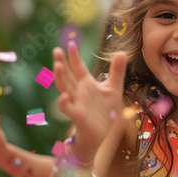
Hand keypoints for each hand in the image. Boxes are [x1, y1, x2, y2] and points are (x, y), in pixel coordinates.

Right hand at [53, 41, 126, 159]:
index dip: (74, 56)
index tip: (70, 43)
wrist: (102, 132)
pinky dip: (64, 103)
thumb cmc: (105, 110)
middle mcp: (79, 91)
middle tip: (57, 50)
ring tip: (57, 65)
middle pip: (67, 75)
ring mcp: (76, 102)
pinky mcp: (78, 115)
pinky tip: (64, 96)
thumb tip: (121, 52)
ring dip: (60, 78)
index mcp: (86, 83)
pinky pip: (68, 109)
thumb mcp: (114, 88)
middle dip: (61, 63)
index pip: (78, 67)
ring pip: (65, 88)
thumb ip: (117, 71)